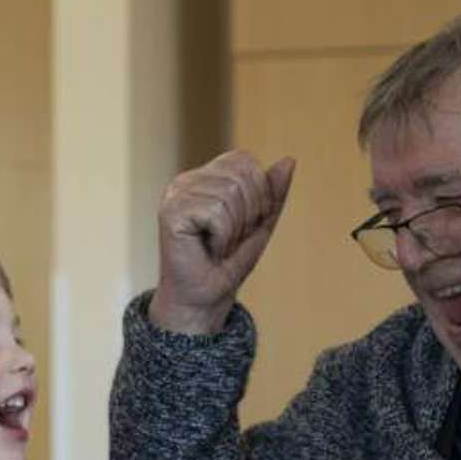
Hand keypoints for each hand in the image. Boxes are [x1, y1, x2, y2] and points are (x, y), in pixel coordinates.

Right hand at [149, 150, 295, 333]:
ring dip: (234, 230)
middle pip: (241, 177)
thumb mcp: (260, 224)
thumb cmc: (227, 264)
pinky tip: (208, 250)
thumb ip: (273, 193)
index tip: (244, 224)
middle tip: (230, 239)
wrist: (204, 299)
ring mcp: (176, 195)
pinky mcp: (170, 212)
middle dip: (248, 214)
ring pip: (230, 194)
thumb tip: (289, 160)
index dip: (258, 193)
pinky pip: (217, 212)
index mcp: (204, 177)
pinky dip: (222, 238)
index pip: (244, 160)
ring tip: (218, 246)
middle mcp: (186, 181)